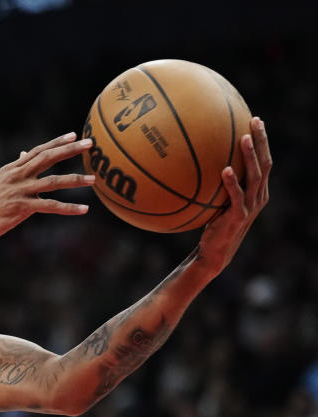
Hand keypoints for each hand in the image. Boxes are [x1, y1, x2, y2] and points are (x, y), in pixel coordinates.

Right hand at [0, 132, 94, 243]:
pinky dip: (68, 208)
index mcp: (12, 169)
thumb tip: (24, 154)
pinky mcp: (22, 208)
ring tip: (92, 179)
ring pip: (53, 181)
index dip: (56, 142)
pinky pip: (50, 206)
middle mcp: (17, 176)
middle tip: (90, 144)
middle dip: (70, 150)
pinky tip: (83, 209)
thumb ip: (14, 168)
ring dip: (75, 179)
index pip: (38, 151)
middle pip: (48, 158)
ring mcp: (20, 191)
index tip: (73, 135)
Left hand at [197, 117, 270, 273]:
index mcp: (257, 191)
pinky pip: (236, 196)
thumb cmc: (213, 225)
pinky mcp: (238, 216)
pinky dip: (232, 183)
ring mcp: (250, 206)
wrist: (214, 252)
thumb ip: (216, 183)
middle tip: (255, 121)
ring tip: (243, 138)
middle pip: (264, 163)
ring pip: (255, 176)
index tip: (256, 120)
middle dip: (261, 141)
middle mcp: (259, 196)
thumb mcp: (217, 201)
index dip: (262, 141)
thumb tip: (196, 160)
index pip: (264, 161)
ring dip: (250, 156)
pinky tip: (224, 170)